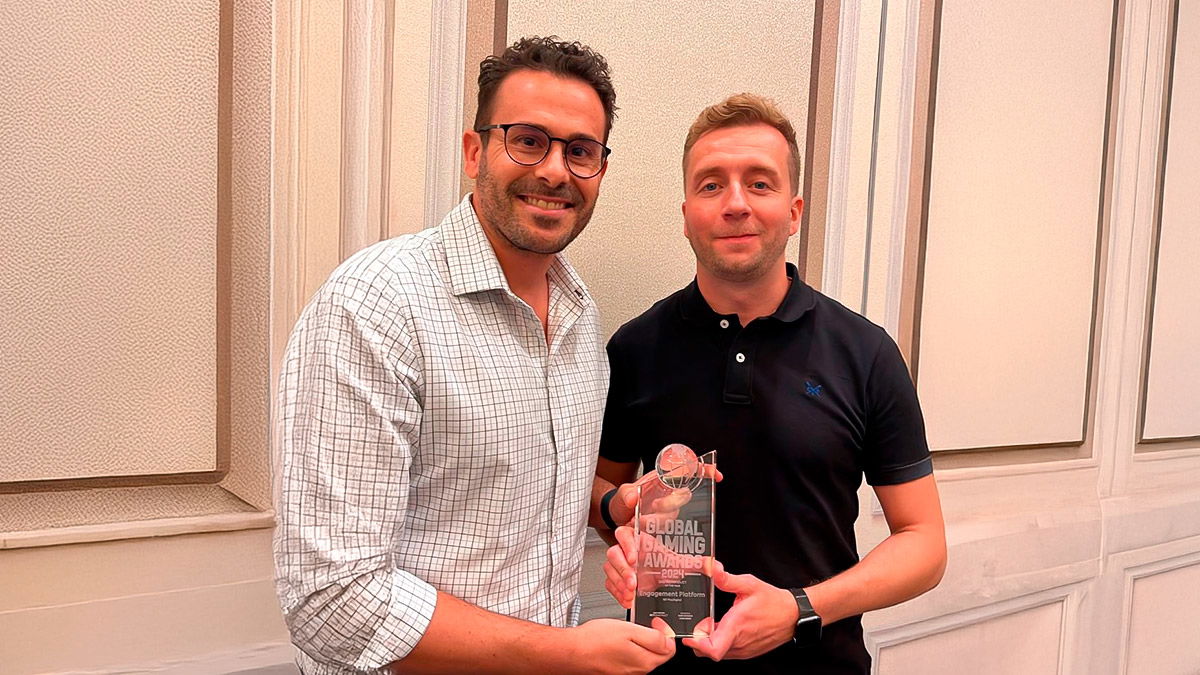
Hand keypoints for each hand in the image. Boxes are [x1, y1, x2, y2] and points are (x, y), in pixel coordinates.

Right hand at [566, 618, 675, 673]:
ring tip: (629, 630)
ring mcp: (626, 672)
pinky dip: (629, 648)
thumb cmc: (596, 641)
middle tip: (645, 623)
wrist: (572, 652)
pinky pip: (629, 659)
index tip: (656, 621)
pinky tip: (618, 640)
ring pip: (643, 656)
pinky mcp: (615, 671)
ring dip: (641, 642)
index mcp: (645, 662)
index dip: (665, 632)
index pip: (669, 649)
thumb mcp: (629, 630)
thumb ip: (653, 637)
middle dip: (655, 637)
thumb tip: (668, 640)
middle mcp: (638, 671)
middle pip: (657, 654)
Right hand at [604, 526, 718, 609]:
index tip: (634, 559)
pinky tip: (627, 599)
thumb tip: (714, 565)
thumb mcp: (679, 563)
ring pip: (610, 570)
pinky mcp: (615, 579)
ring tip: (631, 593)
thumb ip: (696, 563)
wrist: (656, 577)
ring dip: (619, 583)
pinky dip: (617, 593)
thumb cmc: (663, 565)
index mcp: (639, 540)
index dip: (627, 545)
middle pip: (614, 554)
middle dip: (623, 570)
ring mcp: (619, 566)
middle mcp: (626, 551)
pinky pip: (609, 584)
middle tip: (633, 582)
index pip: (625, 535)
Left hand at [607, 466, 724, 528]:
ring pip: (674, 514)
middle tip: (653, 506)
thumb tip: (631, 497)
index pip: (688, 471)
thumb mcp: (622, 494)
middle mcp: (671, 494)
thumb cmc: (624, 501)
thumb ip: (625, 494)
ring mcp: (670, 510)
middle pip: (684, 495)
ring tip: (640, 521)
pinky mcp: (667, 525)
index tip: (715, 474)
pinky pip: (669, 529)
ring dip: (658, 519)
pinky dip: (656, 530)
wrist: (619, 517)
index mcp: (664, 479)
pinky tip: (644, 530)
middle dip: (670, 503)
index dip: (704, 471)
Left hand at [681, 565, 798, 660]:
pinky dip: (721, 643)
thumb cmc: (773, 601)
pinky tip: (724, 627)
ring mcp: (744, 650)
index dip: (697, 644)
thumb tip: (710, 568)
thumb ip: (726, 579)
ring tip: (712, 623)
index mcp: (737, 626)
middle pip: (708, 653)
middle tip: (700, 623)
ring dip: (710, 641)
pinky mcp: (747, 652)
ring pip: (718, 653)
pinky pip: (728, 652)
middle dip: (699, 640)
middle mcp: (739, 643)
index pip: (712, 649)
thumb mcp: (749, 584)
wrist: (793, 616)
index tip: (690, 633)